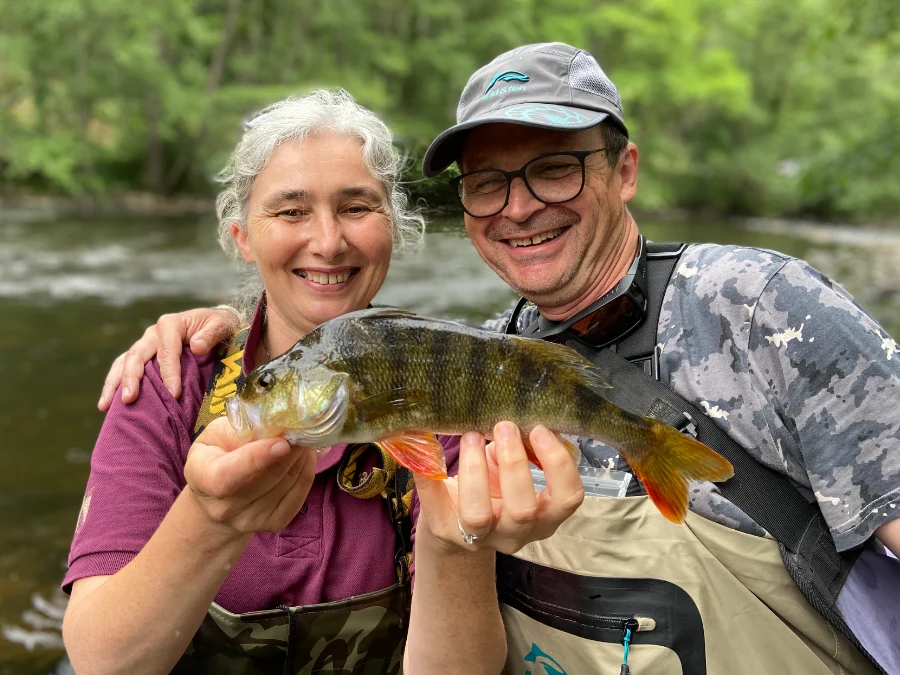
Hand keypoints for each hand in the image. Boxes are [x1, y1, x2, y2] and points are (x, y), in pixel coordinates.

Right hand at [98, 307, 241, 410]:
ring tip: (106, 405)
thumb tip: (197, 346)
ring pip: (124, 363)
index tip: (173, 394)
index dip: (169, 373)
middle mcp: (153, 334)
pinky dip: (114, 384)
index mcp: (171, 325)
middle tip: (129, 399)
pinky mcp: (143, 357)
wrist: (214, 325)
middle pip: (137, 356)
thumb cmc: (219, 326)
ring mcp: (145, 345)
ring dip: (115, 383)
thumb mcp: (221, 324)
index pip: (167, 351)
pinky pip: (124, 369)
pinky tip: (107, 404)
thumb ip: (211, 334)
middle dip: (131, 378)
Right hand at [184, 417, 316, 533]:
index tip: (282, 443)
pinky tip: (307, 456)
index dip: (257, 458)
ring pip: (288, 484)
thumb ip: (241, 430)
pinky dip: (307, 472)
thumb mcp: (215, 436)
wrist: (215, 500)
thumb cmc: (214, 457)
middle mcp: (225, 507)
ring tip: (305, 439)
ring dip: (303, 458)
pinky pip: (299, 496)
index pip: (229, 475)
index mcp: (205, 478)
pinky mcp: (273, 524)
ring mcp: (250, 519)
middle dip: (293, 449)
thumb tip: (279, 424)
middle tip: (305, 427)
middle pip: (269, 477)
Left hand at [414, 422, 583, 554]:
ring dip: (474, 469)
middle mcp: (516, 534)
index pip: (567, 498)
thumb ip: (522, 447)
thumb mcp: (513, 467)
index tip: (539, 429)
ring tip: (471, 435)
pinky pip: (435, 506)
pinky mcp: (446, 532)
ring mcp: (479, 538)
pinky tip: (427, 448)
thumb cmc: (494, 484)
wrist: (456, 518)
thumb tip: (519, 410)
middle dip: (513, 462)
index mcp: (544, 516)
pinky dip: (429, 476)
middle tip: (502, 426)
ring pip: (478, 515)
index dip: (558, 464)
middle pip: (522, 509)